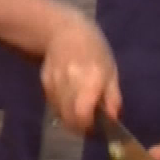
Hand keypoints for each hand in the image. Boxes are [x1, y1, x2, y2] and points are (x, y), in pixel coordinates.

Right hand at [39, 13, 120, 134]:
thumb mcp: (111, 71)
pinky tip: (70, 99)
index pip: (83, 114)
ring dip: (70, 118)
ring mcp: (55, 83)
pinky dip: (62, 108)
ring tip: (80, 110)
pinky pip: (53, 104)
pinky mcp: (45, 83)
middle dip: (79, 126)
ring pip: (60, 113)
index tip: (96, 128)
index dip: (88, 127)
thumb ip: (113, 97)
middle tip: (89, 124)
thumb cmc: (94, 50)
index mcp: (91, 79)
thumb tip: (114, 119)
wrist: (65, 31)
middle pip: (70, 118)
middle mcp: (71, 82)